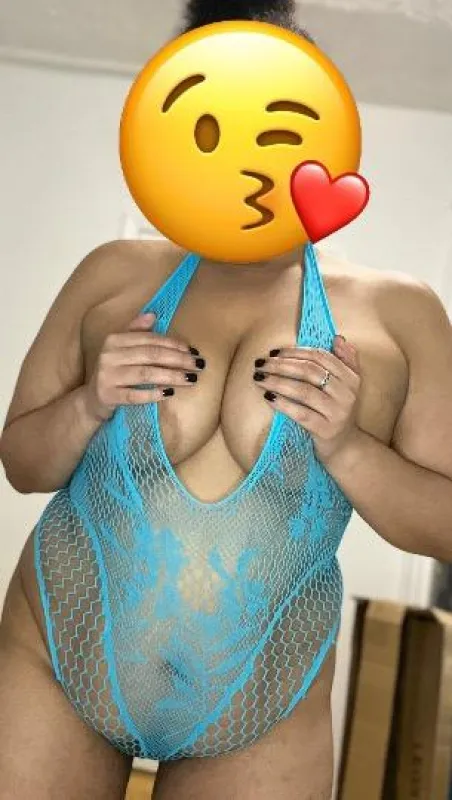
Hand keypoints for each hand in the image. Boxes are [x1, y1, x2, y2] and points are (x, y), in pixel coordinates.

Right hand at [83, 312, 205, 421]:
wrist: (92, 399)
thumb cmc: (114, 371)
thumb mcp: (121, 349)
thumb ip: (136, 331)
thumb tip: (153, 315)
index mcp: (114, 340)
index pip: (150, 339)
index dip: (173, 344)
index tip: (192, 351)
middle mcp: (109, 355)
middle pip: (151, 355)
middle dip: (178, 360)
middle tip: (198, 365)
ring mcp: (107, 376)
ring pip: (145, 373)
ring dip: (171, 376)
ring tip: (191, 379)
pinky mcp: (108, 396)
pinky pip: (134, 395)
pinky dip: (152, 394)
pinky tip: (168, 393)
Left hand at [253, 336, 361, 464]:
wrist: (344, 447)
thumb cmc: (336, 411)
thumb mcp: (347, 385)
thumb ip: (346, 360)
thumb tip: (338, 337)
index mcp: (351, 378)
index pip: (320, 357)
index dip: (295, 352)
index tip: (274, 352)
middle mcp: (347, 394)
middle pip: (310, 371)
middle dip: (281, 365)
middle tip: (260, 363)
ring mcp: (337, 413)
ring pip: (303, 391)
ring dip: (277, 381)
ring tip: (259, 377)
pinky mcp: (326, 430)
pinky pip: (301, 413)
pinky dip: (283, 404)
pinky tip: (268, 398)